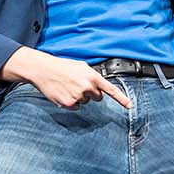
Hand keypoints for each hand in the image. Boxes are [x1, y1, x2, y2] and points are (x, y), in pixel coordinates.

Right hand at [5, 48, 131, 109]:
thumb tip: (99, 84)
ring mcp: (78, 96)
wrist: (43, 70)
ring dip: (79, 96)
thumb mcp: (81, 66)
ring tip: (68, 86)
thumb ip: (92, 75)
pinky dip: (71, 102)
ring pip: (85, 102)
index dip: (122, 99)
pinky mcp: (68, 103)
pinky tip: (64, 93)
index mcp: (92, 76)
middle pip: (97, 97)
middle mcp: (87, 87)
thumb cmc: (61, 66)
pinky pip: (76, 107)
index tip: (130, 106)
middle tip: (79, 85)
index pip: (111, 90)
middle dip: (91, 93)